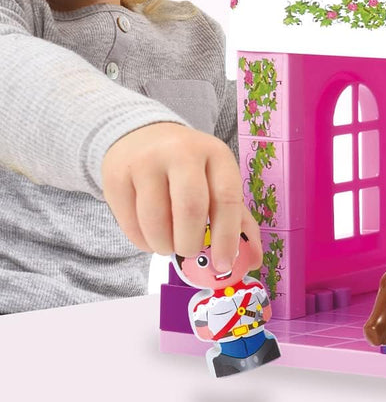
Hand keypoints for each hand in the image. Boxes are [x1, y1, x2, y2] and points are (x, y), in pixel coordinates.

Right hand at [101, 122, 258, 274]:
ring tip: (169, 245)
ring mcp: (145, 162)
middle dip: (191, 243)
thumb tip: (252, 259)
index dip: (227, 236)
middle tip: (190, 252)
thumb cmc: (189, 168)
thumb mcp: (217, 179)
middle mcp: (181, 152)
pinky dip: (142, 242)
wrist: (141, 137)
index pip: (226, 197)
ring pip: (156, 220)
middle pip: (190, 208)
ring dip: (164, 246)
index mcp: (215, 153)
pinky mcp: (116, 177)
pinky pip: (129, 223)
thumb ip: (237, 219)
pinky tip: (151, 237)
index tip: (223, 264)